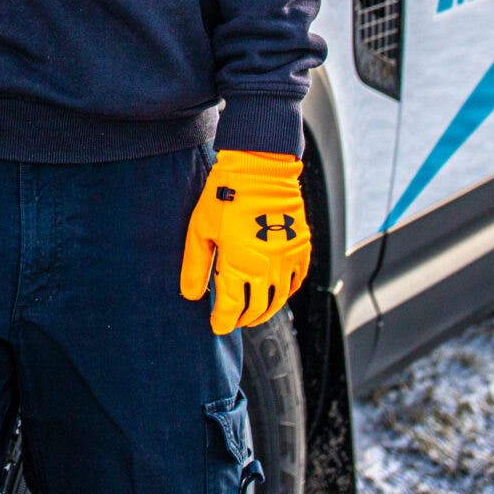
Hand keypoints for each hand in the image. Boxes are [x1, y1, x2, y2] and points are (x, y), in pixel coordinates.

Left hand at [178, 150, 310, 334]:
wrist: (260, 168)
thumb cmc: (225, 195)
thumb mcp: (200, 230)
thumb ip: (195, 266)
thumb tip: (191, 295)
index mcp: (239, 264)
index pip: (232, 308)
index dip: (223, 321)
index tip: (216, 325)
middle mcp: (267, 268)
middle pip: (257, 308)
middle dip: (242, 319)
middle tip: (232, 319)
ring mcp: (287, 260)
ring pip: (278, 299)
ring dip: (265, 311)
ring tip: (252, 313)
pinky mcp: (301, 249)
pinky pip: (296, 281)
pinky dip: (285, 293)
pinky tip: (275, 293)